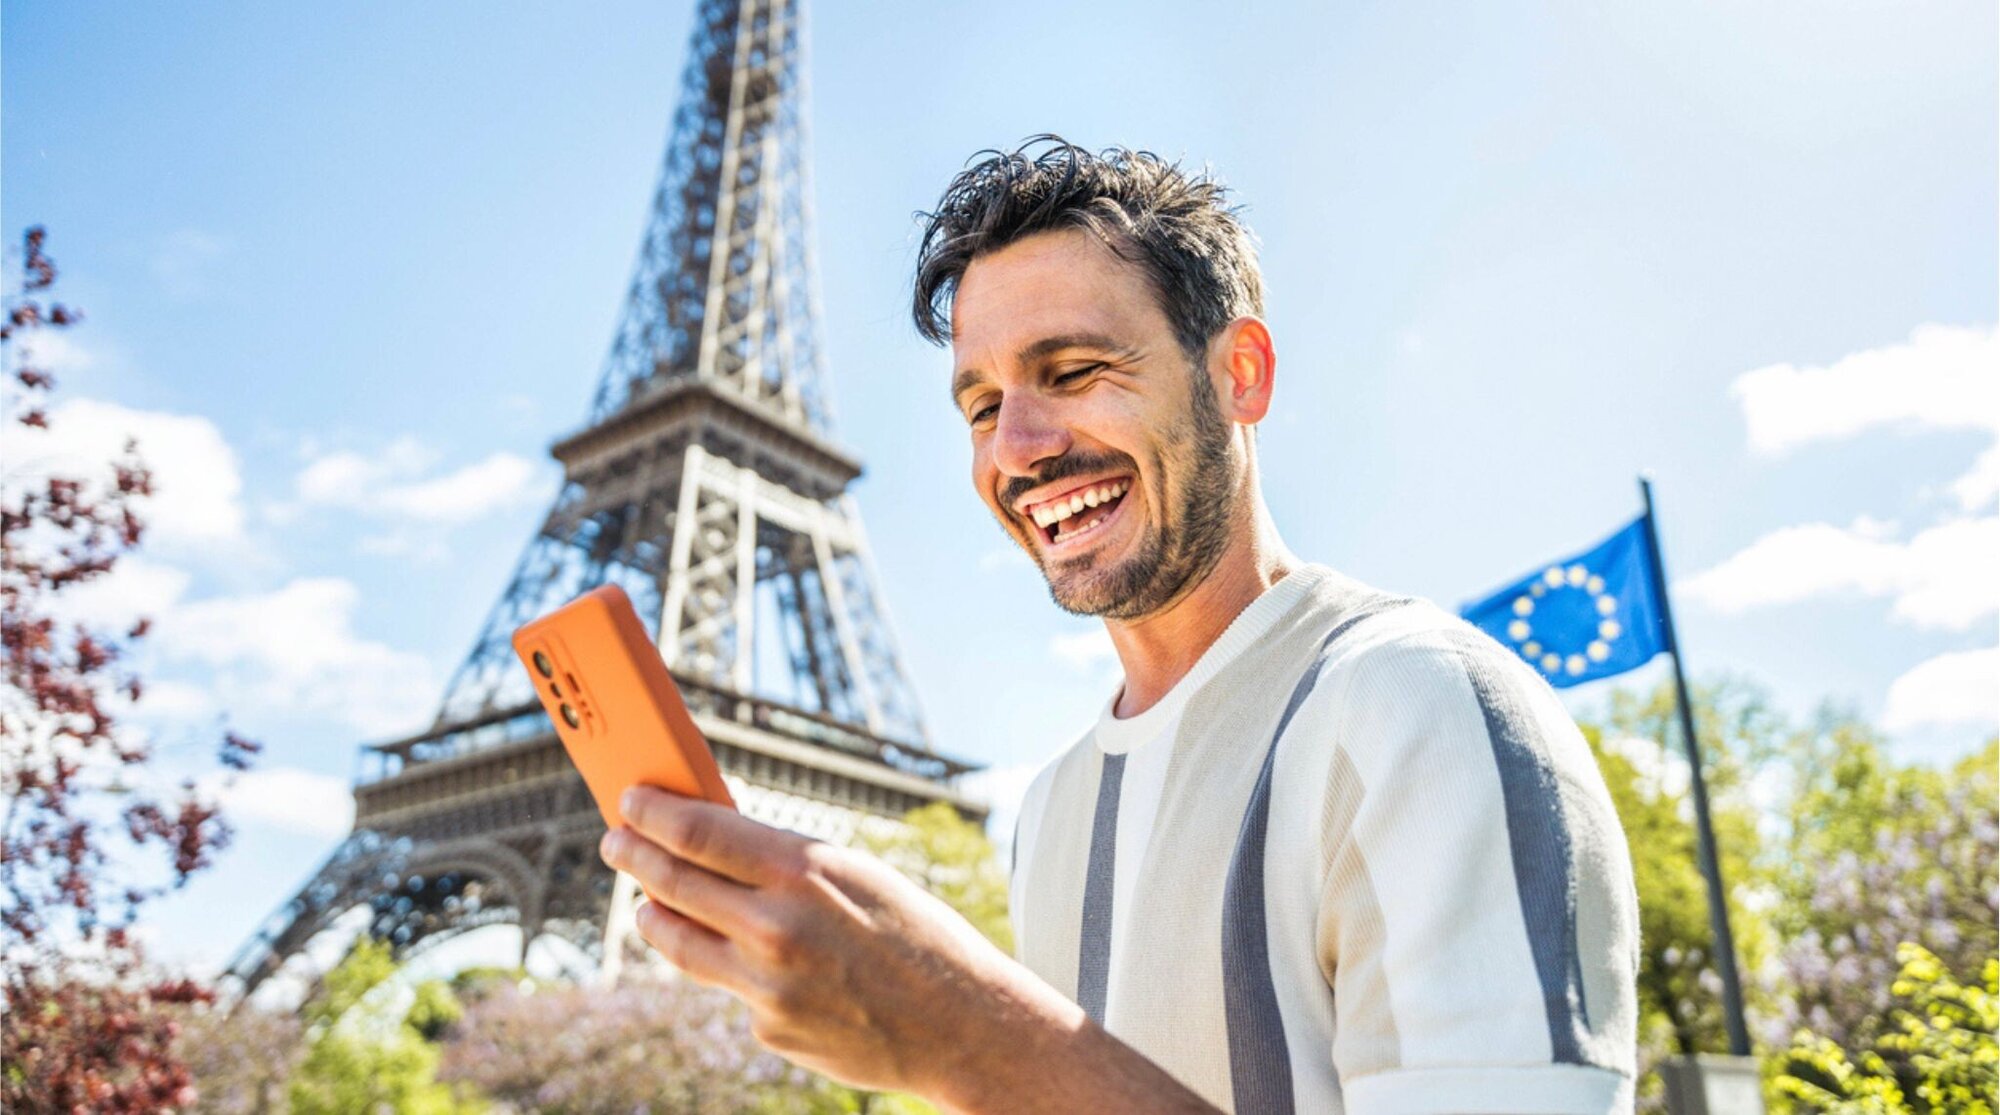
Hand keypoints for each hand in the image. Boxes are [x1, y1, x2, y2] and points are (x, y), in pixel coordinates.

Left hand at [597, 785, 1013, 1096]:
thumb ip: (786, 862)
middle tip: (616, 842)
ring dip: (654, 917)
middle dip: (634, 857)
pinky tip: (760, 967)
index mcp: (803, 871)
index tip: (630, 801)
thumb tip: (716, 842)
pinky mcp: (769, 1028)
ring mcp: (766, 984)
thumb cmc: (917, 937)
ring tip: (645, 905)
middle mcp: (775, 926)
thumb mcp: (856, 875)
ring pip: (680, 942)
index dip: (652, 813)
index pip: (698, 830)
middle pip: (672, 882)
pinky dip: (736, 972)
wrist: (963, 1025)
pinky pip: (733, 990)